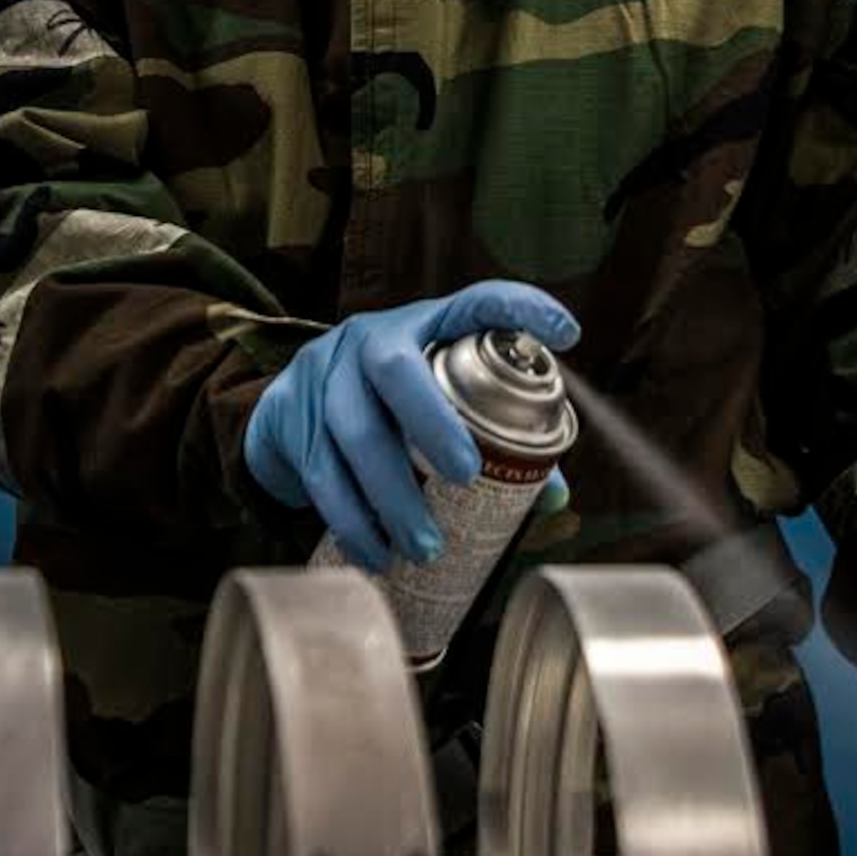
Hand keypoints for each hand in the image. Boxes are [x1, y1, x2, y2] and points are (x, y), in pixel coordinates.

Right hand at [244, 282, 579, 570]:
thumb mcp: (432, 399)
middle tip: (466, 476)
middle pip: (394, 369)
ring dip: (389, 496)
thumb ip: (490, 437)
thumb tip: (551, 496)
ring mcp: (321, 372)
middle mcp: (369, 338)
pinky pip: (318, 472)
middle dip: (431, 424)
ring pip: (351, 431)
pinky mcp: (288, 413)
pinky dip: (349, 519)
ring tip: (423, 547)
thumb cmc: (387, 407)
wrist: (288, 408)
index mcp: (423, 325)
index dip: (521, 309)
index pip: (476, 302)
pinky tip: (373, 552)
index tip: (568, 333)